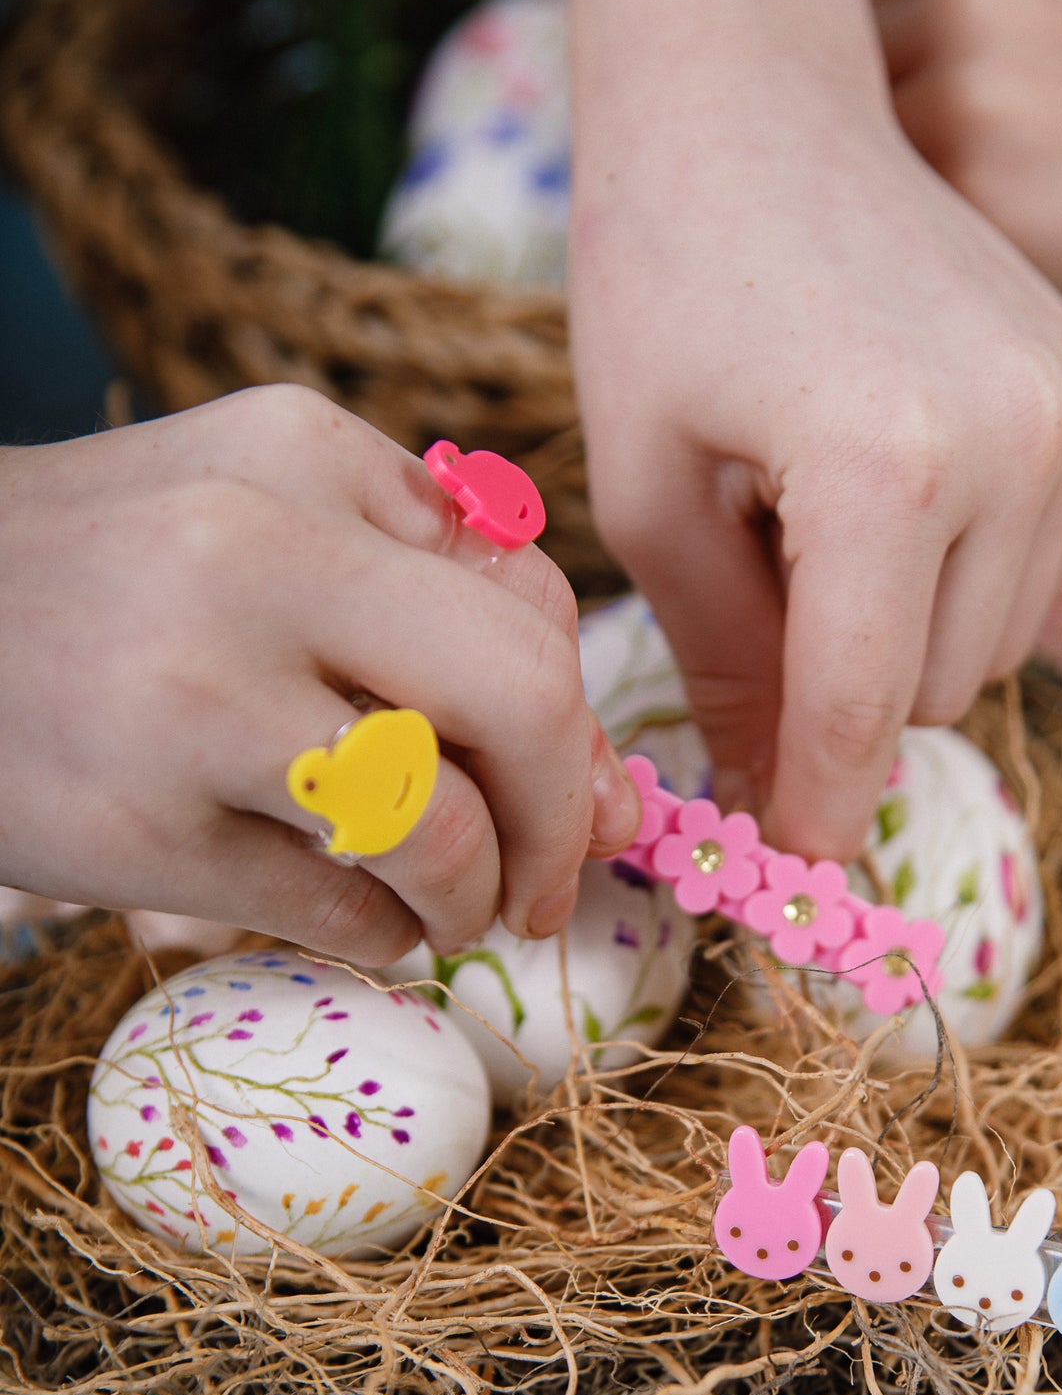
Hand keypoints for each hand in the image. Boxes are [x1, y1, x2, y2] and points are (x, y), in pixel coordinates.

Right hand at [0, 387, 637, 963]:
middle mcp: (254, 561)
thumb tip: (607, 789)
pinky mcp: (141, 830)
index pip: (531, 603)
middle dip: (564, 815)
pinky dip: (386, 935)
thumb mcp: (270, 513)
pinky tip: (355, 912)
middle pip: (521, 698)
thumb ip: (441, 604)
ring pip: (441, 828)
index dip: (578, 722)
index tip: (568, 789)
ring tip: (441, 903)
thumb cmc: (121, 574)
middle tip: (545, 880)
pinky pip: (347, 916)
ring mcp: (191, 700)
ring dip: (473, 895)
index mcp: (306, 459)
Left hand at [550, 0, 1061, 861]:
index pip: (859, 708)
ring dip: (893, 644)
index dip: (812, 805)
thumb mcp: (650, 487)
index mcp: (883, 467)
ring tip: (795, 532)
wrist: (749, 94)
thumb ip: (719, 657)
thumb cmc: (660, 272)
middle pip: (934, 690)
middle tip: (743, 637)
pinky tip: (859, 496)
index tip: (783, 878)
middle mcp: (1011, 443)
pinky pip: (1022, 563)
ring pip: (990, 641)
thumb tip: (766, 802)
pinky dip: (942, 578)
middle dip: (838, 706)